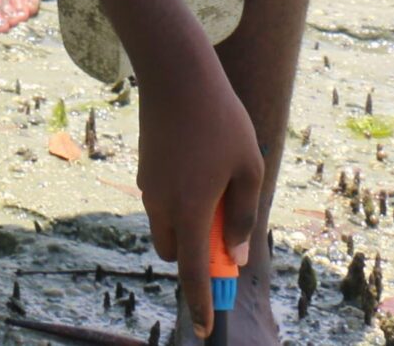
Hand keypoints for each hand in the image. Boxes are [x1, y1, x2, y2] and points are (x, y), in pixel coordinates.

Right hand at [134, 49, 262, 337]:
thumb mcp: (248, 168)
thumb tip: (236, 251)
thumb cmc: (221, 119)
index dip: (200, 302)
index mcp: (191, 208)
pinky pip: (161, 201)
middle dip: (194, 256)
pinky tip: (202, 169)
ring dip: (187, 226)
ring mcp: (149, 185)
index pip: (191, 271)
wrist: (175, 74)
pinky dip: (179, 204)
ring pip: (165, 225)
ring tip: (219, 189)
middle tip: (225, 237)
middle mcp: (163, 203)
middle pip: (174, 250)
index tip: (205, 328)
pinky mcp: (145, 169)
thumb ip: (243, 214)